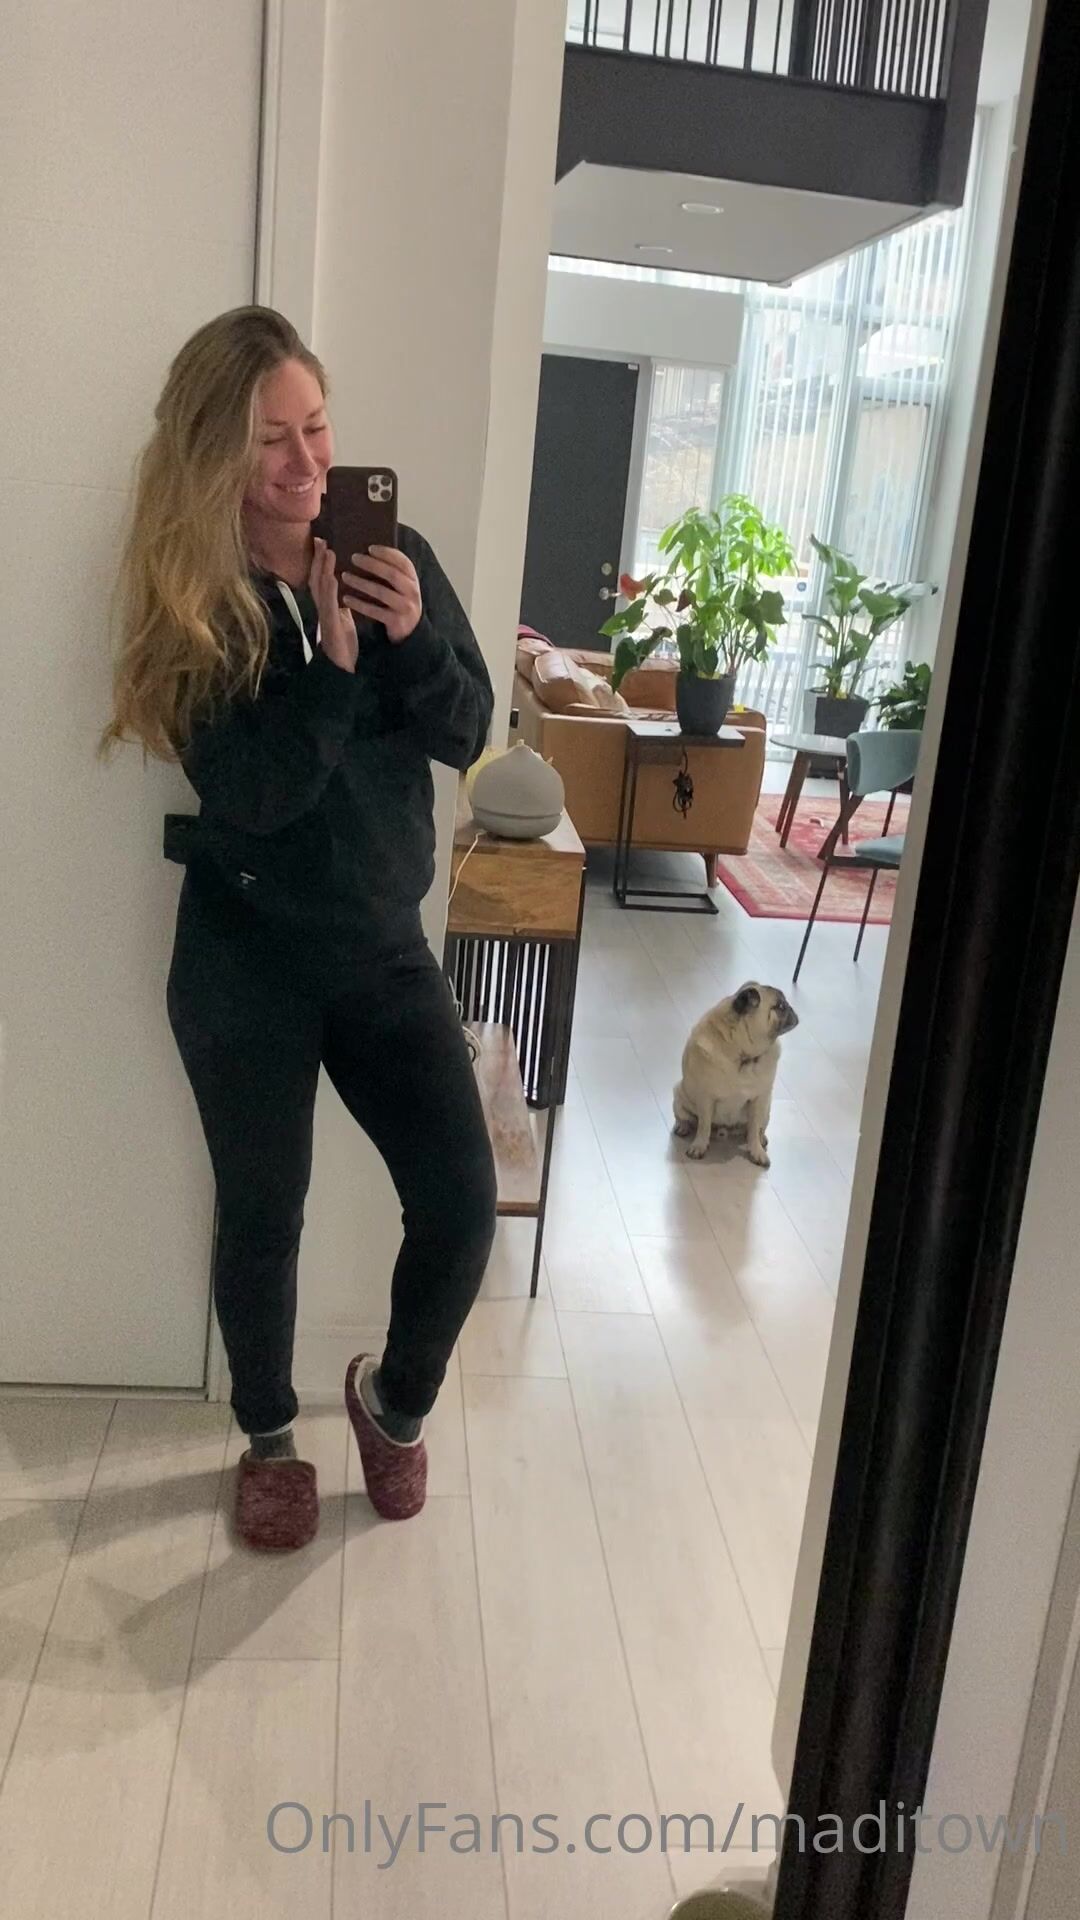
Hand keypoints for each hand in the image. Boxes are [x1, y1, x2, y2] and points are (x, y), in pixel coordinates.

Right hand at [310, 538, 358, 673]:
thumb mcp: (343, 617)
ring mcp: (324, 615)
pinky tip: (332, 578)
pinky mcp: (330, 624)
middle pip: (316, 578)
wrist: (341, 665)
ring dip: (323, 569)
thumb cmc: (343, 641)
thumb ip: (342, 602)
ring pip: (320, 588)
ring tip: (327, 551)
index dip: (320, 561)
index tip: (323, 542)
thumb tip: (345, 587)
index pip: (321, 578)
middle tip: (321, 539)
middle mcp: (323, 607)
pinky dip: (329, 590)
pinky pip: (329, 605)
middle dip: (318, 558)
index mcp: (328, 604)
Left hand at [340, 546, 422, 642]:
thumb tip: (368, 551)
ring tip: (345, 576)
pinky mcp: (396, 621)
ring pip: (381, 592)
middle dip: (372, 564)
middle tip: (354, 558)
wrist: (410, 630)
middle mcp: (412, 591)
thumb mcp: (402, 584)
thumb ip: (392, 570)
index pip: (402, 561)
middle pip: (391, 574)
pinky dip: (359, 604)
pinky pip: (374, 611)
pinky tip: (346, 598)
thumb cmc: (400, 600)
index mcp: (413, 578)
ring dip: (361, 583)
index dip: (387, 553)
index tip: (370, 548)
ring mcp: (405, 607)